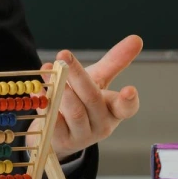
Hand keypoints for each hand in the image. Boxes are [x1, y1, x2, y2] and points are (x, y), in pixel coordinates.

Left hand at [39, 35, 142, 159]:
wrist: (59, 133)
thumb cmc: (83, 101)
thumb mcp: (98, 80)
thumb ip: (114, 62)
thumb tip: (136, 38)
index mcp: (114, 110)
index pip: (127, 108)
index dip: (129, 100)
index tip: (130, 89)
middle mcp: (102, 124)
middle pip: (92, 99)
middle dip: (78, 75)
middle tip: (64, 55)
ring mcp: (82, 135)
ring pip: (74, 111)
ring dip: (61, 90)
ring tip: (50, 72)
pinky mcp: (62, 140)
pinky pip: (55, 123)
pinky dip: (47, 105)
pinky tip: (40, 92)